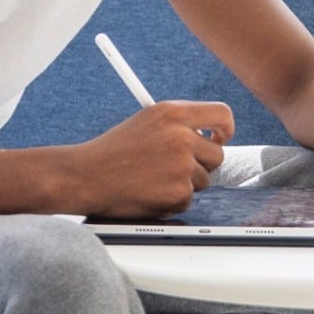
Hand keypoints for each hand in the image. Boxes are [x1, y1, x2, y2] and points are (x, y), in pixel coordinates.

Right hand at [73, 101, 234, 218]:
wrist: (87, 175)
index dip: (226, 128)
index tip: (220, 137)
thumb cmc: (113, 150)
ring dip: (184, 182)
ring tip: (154, 177)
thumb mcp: (146, 120)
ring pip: (203, 179)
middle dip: (201, 163)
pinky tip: (150, 191)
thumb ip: (178, 124)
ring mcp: (182, 166)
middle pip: (218, 154)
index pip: (221, 114)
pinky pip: (188, 199)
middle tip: (177, 166)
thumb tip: (208, 136)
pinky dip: (172, 200)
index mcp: (173, 113)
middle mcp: (182, 137)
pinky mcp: (179, 193)